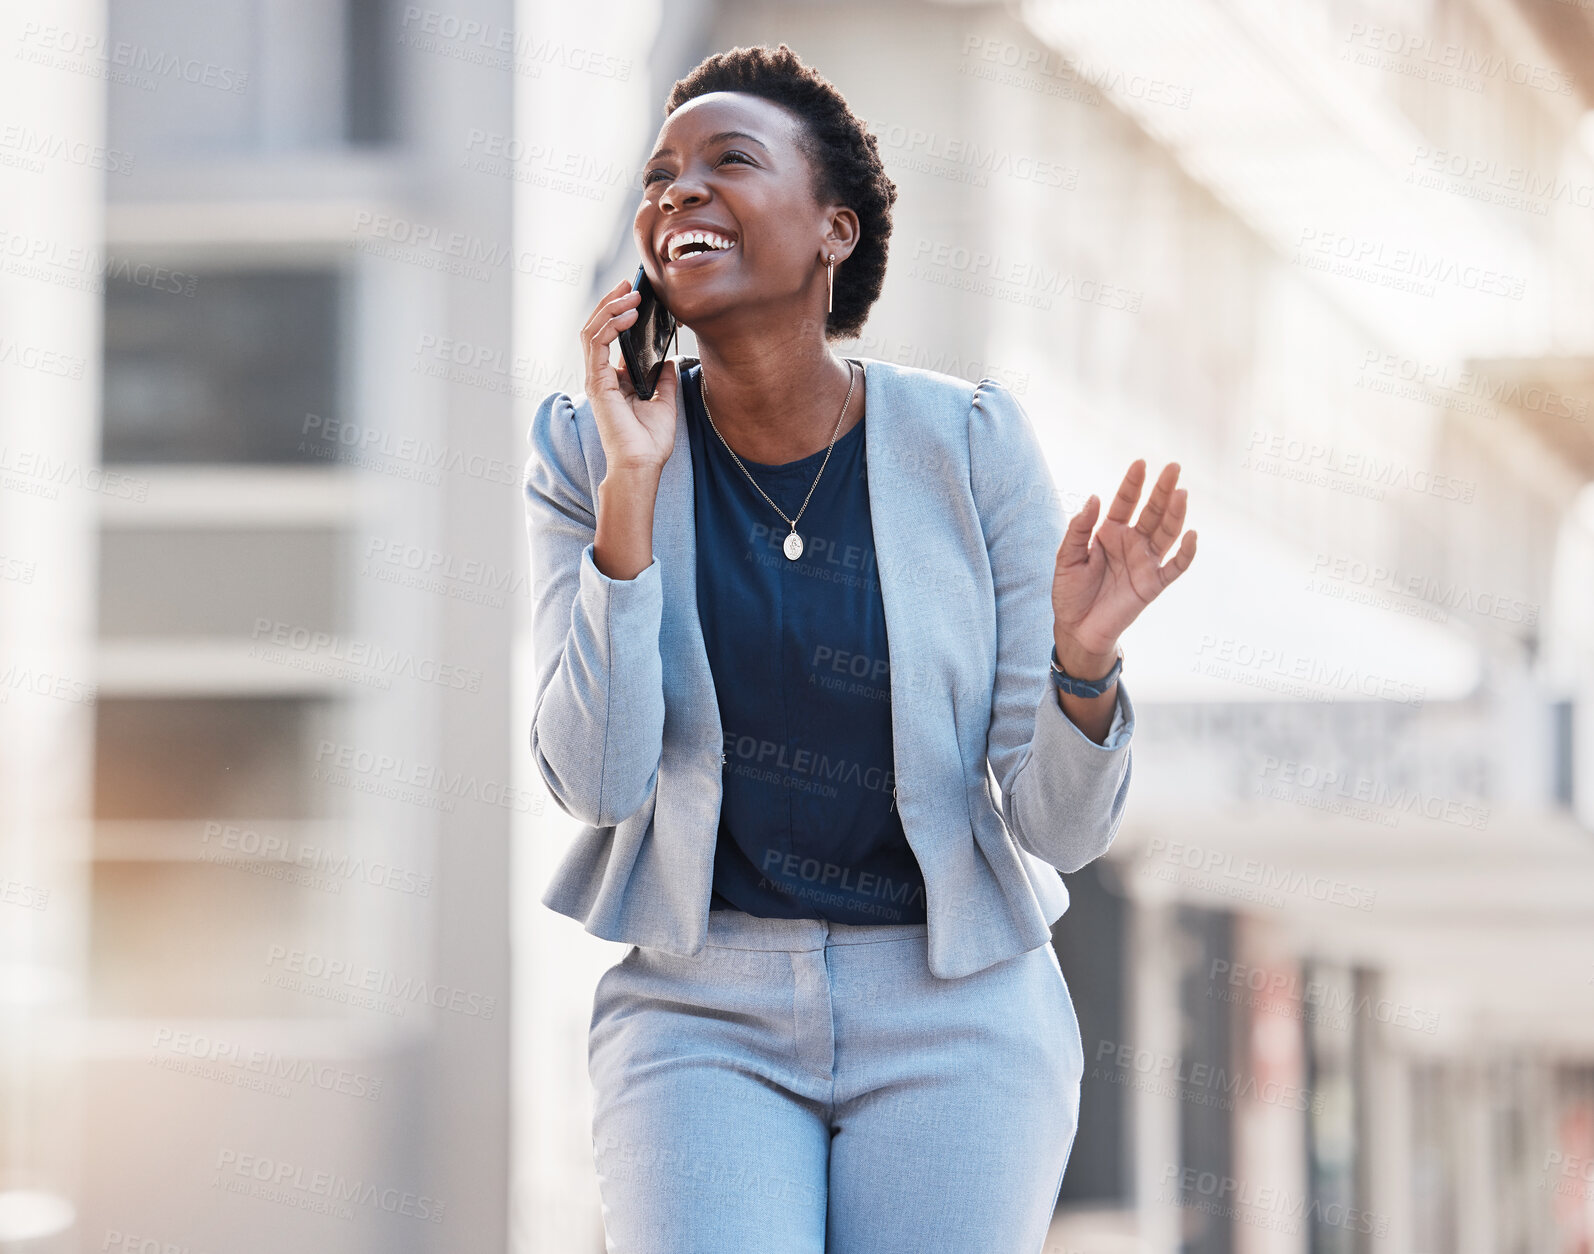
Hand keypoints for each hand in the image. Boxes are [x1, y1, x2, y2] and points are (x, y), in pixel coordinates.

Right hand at [581, 277, 679, 477]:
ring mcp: (596, 378)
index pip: (612, 337)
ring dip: (611, 307)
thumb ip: (664, 379)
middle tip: (630, 284)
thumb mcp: (665, 403)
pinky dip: (610, 324)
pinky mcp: (596, 381)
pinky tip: (628, 313)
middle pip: (598, 328)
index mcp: (615, 380)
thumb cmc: (649, 442)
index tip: (638, 296)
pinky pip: (596, 342)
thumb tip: (670, 359)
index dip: (621, 314)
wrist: (641, 464)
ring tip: (631, 293)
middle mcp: (602, 376)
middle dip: (613, 302)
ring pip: (593, 330)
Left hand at [1051, 460, 1197, 673]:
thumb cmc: (1070, 592)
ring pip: (1166, 533)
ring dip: (1175, 514)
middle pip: (1152, 511)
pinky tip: (1191, 534)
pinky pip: (1175, 567)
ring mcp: (1145, 562)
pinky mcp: (1153, 584)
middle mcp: (1131, 543)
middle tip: (1173, 467)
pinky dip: (1186, 552)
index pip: (1125, 502)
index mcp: (1110, 532)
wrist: (1076, 629)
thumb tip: (1094, 497)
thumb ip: (1079, 528)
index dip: (1133, 483)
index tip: (1140, 463)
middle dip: (1162, 490)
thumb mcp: (1067, 557)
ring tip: (1181, 493)